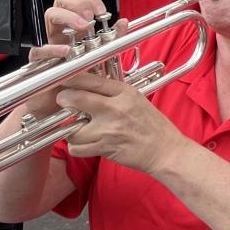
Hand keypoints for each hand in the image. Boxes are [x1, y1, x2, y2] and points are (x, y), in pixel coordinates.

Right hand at [28, 0, 112, 118]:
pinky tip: (66, 51)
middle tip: (89, 16)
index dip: (89, 0)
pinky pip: (40, 49)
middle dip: (76, 2)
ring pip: (50, 16)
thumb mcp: (101, 57)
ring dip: (68, 17)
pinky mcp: (39, 61)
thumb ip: (112, 39)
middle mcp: (61, 30)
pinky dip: (53, 48)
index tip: (101, 10)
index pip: (78, 1)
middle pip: (61, 1)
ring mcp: (49, 42)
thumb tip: (123, 22)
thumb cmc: (81, 79)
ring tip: (83, 26)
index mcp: (75, 27)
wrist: (64, 105)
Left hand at [55, 60, 186, 173]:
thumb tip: (87, 87)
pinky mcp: (105, 148)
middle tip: (64, 100)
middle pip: (76, 99)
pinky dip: (76, 147)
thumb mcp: (137, 100)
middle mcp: (116, 109)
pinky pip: (76, 148)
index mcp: (125, 93)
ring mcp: (109, 129)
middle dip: (64, 99)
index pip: (93, 80)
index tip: (64, 80)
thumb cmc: (152, 125)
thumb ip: (113, 93)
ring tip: (78, 128)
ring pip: (72, 128)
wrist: (165, 149)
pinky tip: (84, 143)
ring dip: (71, 130)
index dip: (73, 79)